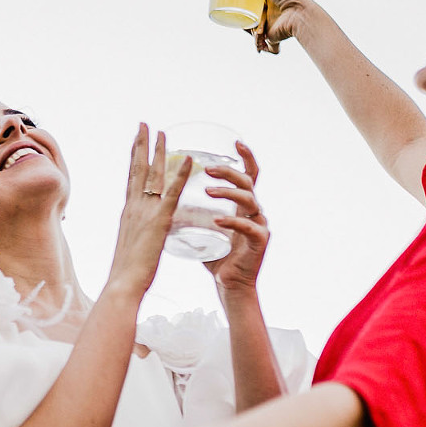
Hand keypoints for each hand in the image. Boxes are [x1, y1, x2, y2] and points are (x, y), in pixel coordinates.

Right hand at [104, 125, 188, 298]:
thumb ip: (139, 236)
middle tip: (146, 124)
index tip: (136, 140)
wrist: (122, 284)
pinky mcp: (160, 222)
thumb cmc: (127, 274)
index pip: (131, 178)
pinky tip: (188, 159)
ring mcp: (145, 212)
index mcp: (128, 213)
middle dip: (142, 145)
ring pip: (153, 175)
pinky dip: (180, 174)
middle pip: (138, 169)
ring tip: (163, 132)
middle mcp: (133, 207)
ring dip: (159, 152)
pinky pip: (172, 193)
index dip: (134, 157)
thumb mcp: (132, 248)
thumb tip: (144, 235)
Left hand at [203, 140, 269, 292]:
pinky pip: (248, 227)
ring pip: (250, 199)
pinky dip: (233, 221)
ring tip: (208, 190)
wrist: (229, 284)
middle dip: (228, 171)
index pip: (249, 174)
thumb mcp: (202, 227)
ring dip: (228, 192)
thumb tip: (165, 193)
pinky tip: (218, 220)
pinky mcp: (260, 242)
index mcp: (241, 205)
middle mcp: (253, 211)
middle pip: (248, 181)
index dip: (245, 157)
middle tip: (207, 168)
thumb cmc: (215, 255)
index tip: (236, 141)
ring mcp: (259, 225)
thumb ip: (192, 211)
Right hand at [233, 0, 338, 53]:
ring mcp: (270, 25)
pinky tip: (258, 37)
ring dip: (251, 30)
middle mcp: (271, 12)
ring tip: (253, 27)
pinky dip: (257, 41)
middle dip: (246, 17)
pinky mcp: (270, 37)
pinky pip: (258, 40)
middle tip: (238, 14)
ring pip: (253, 28)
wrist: (301, 18)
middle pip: (253, 14)